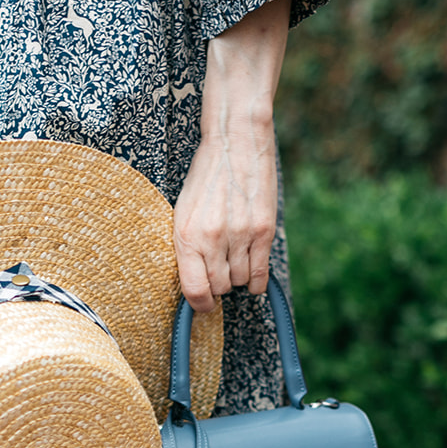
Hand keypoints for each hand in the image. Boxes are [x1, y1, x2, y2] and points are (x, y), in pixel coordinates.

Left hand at [173, 121, 277, 312]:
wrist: (235, 143)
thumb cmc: (205, 177)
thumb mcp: (183, 211)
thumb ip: (188, 246)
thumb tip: (195, 283)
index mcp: (186, 235)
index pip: (194, 290)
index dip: (200, 304)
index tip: (204, 304)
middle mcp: (213, 239)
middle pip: (220, 288)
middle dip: (219, 286)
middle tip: (220, 272)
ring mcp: (240, 235)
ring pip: (240, 281)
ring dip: (237, 277)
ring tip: (234, 260)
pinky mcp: (263, 230)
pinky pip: (261, 273)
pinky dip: (257, 282)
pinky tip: (253, 278)